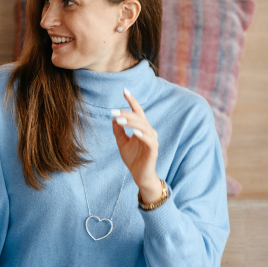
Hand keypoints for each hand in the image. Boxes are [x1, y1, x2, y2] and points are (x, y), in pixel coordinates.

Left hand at [111, 88, 161, 202]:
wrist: (139, 175)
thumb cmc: (133, 159)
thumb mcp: (122, 143)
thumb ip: (118, 131)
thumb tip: (113, 119)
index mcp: (142, 128)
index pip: (138, 112)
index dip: (132, 101)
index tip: (124, 90)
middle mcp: (149, 132)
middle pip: (139, 118)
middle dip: (126, 113)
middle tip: (114, 112)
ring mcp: (152, 140)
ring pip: (144, 127)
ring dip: (132, 123)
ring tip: (120, 120)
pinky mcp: (153, 150)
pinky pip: (149, 140)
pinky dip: (142, 135)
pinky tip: (134, 132)